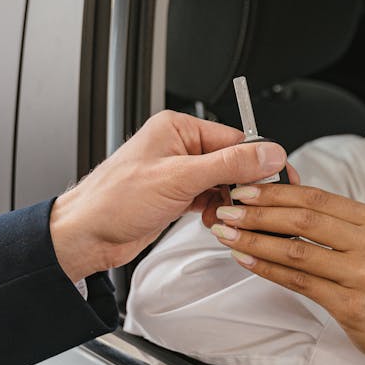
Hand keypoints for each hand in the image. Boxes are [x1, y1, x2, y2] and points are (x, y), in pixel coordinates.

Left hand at [50, 111, 286, 281]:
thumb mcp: (179, 179)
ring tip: (224, 215)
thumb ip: (228, 165)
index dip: (258, 161)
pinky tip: (212, 221)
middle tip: (250, 205)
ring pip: (223, 183)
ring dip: (228, 202)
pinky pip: (211, 198)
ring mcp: (178, 172)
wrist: (86, 236)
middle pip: (232, 161)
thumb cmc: (114, 201)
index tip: (278, 179)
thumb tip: (267, 154)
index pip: (235, 139)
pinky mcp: (177, 195)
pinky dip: (217, 211)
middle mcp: (179, 146)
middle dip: (242, 186)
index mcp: (178, 129)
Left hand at [209, 182, 364, 364]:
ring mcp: (362, 274)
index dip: (276, 191)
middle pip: (305, 219)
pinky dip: (267, 269)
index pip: (317, 197)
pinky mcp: (350, 304)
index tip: (245, 189)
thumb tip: (278, 200)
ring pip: (297, 250)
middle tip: (228, 211)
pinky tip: (245, 260)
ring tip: (228, 235)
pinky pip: (299, 281)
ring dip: (256, 241)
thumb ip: (330, 222)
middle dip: (259, 213)